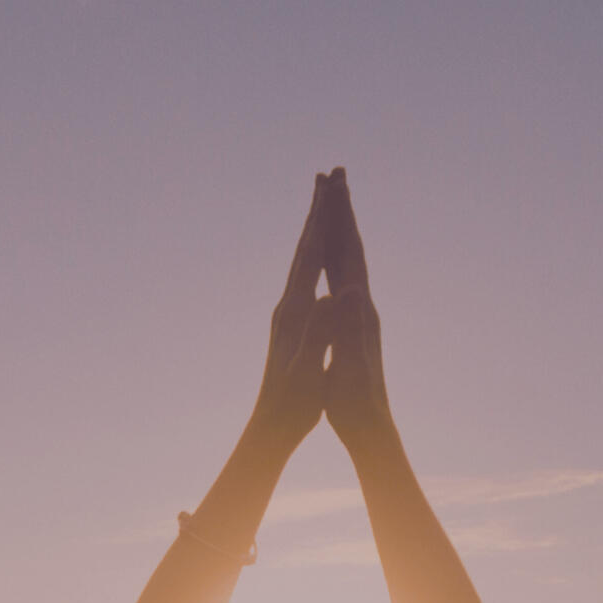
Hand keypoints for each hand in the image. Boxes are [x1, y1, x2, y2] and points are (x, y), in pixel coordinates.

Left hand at [249, 173, 336, 457]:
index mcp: (296, 312)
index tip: (332, 186)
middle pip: (302, 248)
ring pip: (300, 261)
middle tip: (327, 175)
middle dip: (317, 212)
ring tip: (321, 205)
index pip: (311, 256)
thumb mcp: (309, 370)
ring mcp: (286, 315)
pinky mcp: (289, 327)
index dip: (323, 219)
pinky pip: (303, 279)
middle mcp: (287, 306)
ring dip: (312, 230)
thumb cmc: (294, 404)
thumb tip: (331, 298)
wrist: (270, 427)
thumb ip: (319, 333)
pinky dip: (311, 258)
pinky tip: (313, 258)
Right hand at [323, 168, 393, 455]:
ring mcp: (361, 315)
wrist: (371, 427)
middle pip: (353, 248)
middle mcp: (364, 305)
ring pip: (351, 263)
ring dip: (343, 231)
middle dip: (343, 211)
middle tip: (335, 175)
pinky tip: (334, 260)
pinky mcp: (355, 327)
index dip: (341, 218)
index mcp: (359, 309)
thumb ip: (347, 327)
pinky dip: (338, 261)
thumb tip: (349, 292)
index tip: (333, 183)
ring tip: (334, 205)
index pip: (349, 253)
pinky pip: (346, 282)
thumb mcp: (348, 363)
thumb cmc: (354, 401)